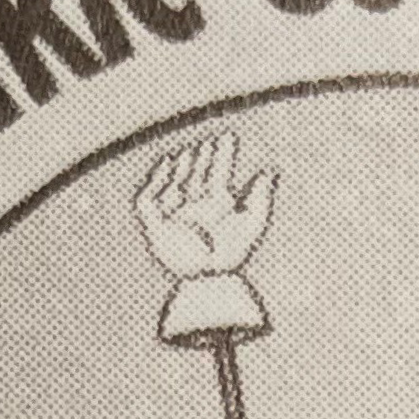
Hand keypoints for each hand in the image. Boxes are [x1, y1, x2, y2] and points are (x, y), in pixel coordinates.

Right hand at [135, 132, 276, 282]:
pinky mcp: (155, 225)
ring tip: (192, 151)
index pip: (219, 173)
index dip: (223, 154)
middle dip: (203, 158)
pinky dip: (156, 180)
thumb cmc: (233, 256)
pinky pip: (149, 198)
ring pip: (176, 180)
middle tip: (209, 142)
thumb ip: (260, 197)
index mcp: (218, 206)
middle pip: (197, 174)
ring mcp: (175, 215)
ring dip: (184, 165)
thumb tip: (269, 169)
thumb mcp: (252, 224)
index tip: (229, 137)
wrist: (209, 281)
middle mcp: (196, 207)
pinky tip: (167, 164)